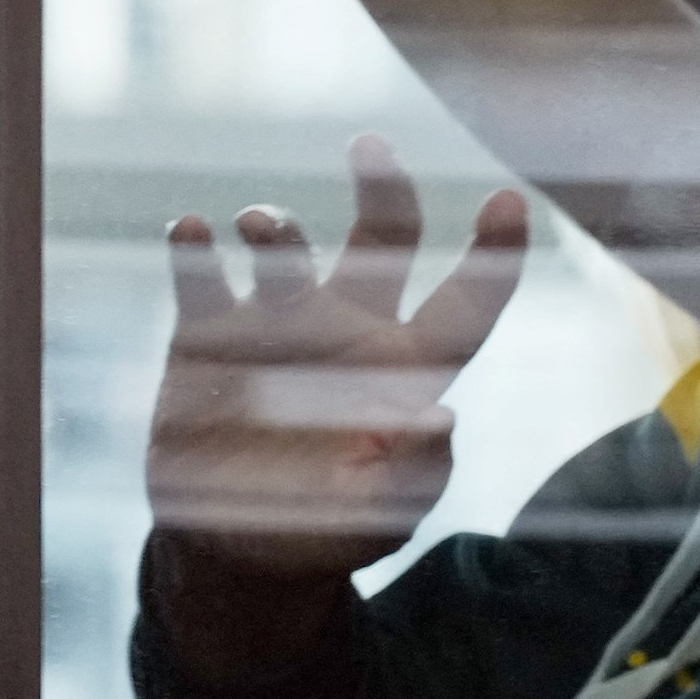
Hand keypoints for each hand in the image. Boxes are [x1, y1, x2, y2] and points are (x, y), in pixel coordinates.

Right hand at [145, 136, 527, 588]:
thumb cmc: (323, 533)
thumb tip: (443, 416)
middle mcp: (347, 329)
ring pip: (284, 249)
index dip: (493, 254)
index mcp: (405, 368)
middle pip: (379, 237)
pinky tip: (191, 231)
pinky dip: (194, 246)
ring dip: (275, 226)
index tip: (508, 201)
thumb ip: (415, 473)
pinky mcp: (207, 337)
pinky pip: (200, 275)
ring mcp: (275, 326)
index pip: (466, 302)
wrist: (232, 552)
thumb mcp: (380, 518)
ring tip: (260, 228)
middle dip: (382, 187)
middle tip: (369, 146)